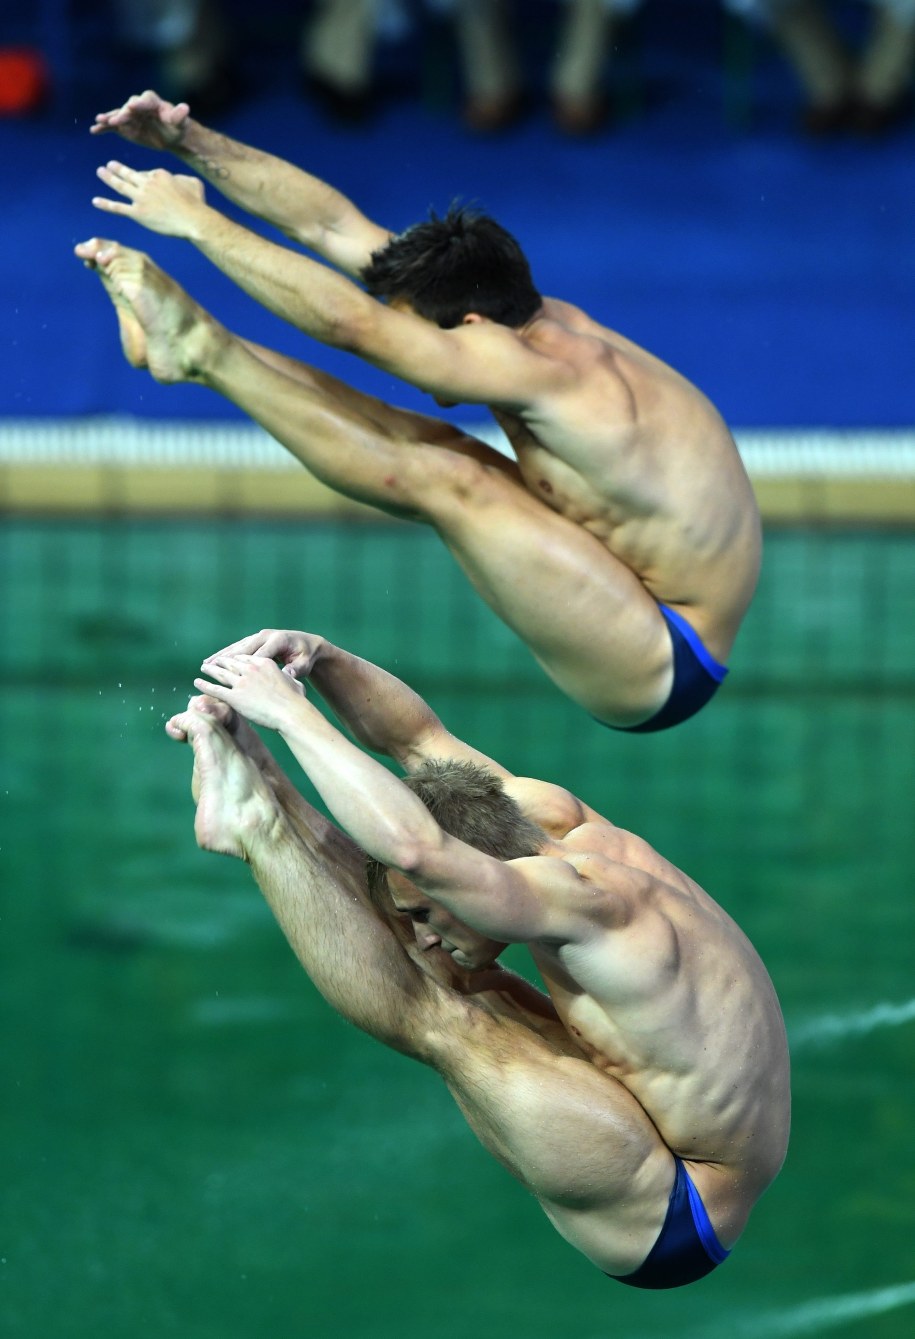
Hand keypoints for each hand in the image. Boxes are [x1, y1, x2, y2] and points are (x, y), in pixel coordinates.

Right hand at [91, 90, 190, 149]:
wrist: (170, 136)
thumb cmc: (177, 127)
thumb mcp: (180, 123)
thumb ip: (180, 115)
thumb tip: (185, 107)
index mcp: (152, 102)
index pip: (144, 100)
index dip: (139, 103)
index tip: (133, 105)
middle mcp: (138, 105)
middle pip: (128, 108)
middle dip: (122, 113)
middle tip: (115, 120)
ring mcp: (130, 115)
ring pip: (118, 115)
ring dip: (109, 118)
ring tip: (100, 120)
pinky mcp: (124, 126)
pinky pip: (112, 126)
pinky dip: (103, 127)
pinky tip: (94, 130)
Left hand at [92, 162, 207, 237]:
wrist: (193, 219)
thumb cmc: (197, 203)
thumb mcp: (192, 182)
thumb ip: (181, 178)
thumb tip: (177, 180)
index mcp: (159, 174)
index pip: (145, 173)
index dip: (142, 177)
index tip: (142, 182)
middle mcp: (147, 183)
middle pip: (129, 174)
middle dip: (117, 169)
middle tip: (109, 165)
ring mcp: (140, 198)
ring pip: (120, 186)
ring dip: (109, 178)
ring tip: (100, 172)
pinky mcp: (138, 213)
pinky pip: (118, 207)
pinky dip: (106, 204)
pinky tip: (95, 201)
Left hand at [194, 654, 306, 731]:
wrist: (291, 712)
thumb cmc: (296, 700)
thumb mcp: (294, 682)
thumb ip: (288, 677)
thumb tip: (291, 677)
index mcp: (264, 663)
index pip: (246, 658)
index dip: (236, 658)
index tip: (231, 659)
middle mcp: (251, 669)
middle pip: (231, 662)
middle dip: (221, 661)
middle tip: (214, 661)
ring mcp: (242, 682)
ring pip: (220, 673)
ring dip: (210, 669)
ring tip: (203, 667)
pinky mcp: (235, 697)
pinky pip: (215, 689)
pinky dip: (204, 686)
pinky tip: (197, 683)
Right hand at [204, 629, 324, 681]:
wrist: (308, 645)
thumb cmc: (306, 657)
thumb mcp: (304, 664)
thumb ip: (295, 670)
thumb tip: (287, 675)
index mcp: (278, 640)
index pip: (259, 654)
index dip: (245, 664)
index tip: (232, 675)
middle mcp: (266, 636)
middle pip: (243, 648)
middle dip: (226, 658)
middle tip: (210, 666)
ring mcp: (259, 636)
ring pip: (237, 647)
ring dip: (221, 655)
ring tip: (206, 663)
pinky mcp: (255, 640)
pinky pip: (238, 648)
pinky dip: (226, 654)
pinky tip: (213, 660)